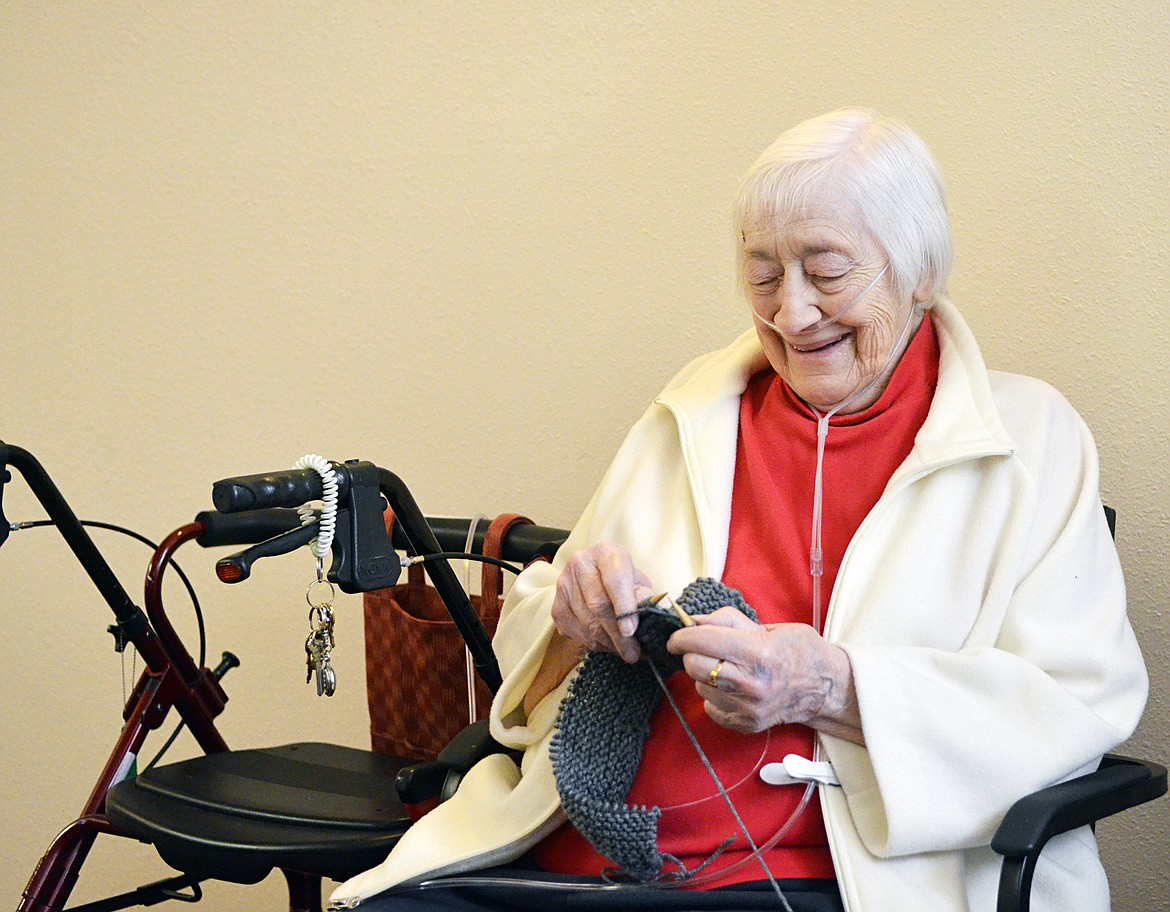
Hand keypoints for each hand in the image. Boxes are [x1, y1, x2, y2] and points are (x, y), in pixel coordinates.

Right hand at [550, 541, 654, 662]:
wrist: (600, 579)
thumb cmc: (625, 581)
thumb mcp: (640, 584)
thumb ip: (643, 597)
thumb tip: (643, 613)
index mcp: (606, 552)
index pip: (614, 580)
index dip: (623, 607)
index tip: (631, 630)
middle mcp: (580, 563)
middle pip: (598, 605)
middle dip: (617, 635)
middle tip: (633, 654)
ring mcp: (563, 584)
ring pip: (586, 622)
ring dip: (608, 643)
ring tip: (624, 651)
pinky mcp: (555, 605)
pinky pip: (575, 632)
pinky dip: (593, 644)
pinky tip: (607, 645)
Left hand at [666, 607, 863, 743]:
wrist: (826, 688)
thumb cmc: (798, 650)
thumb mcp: (768, 626)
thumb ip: (728, 621)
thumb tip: (694, 621)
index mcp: (758, 653)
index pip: (702, 641)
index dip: (682, 636)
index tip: (676, 636)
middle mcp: (752, 683)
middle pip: (695, 666)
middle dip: (692, 654)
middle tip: (701, 649)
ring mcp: (749, 707)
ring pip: (701, 687)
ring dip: (706, 675)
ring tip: (728, 668)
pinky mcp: (747, 724)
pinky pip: (710, 707)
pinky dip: (715, 695)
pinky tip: (733, 687)